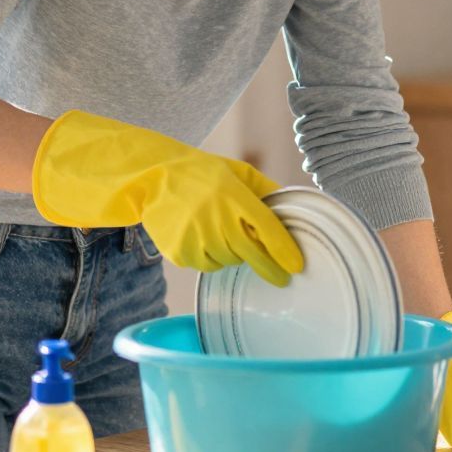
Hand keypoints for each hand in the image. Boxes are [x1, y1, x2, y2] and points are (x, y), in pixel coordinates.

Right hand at [32, 110, 303, 285]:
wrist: (154, 178)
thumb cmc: (202, 174)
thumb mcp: (238, 173)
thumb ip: (266, 191)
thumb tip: (293, 209)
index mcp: (235, 198)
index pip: (268, 231)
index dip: (284, 251)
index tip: (297, 265)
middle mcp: (218, 221)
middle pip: (252, 256)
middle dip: (269, 269)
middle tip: (281, 278)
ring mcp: (197, 239)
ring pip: (229, 263)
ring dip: (233, 255)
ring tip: (223, 234)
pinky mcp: (181, 253)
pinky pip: (207, 265)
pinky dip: (211, 257)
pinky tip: (205, 238)